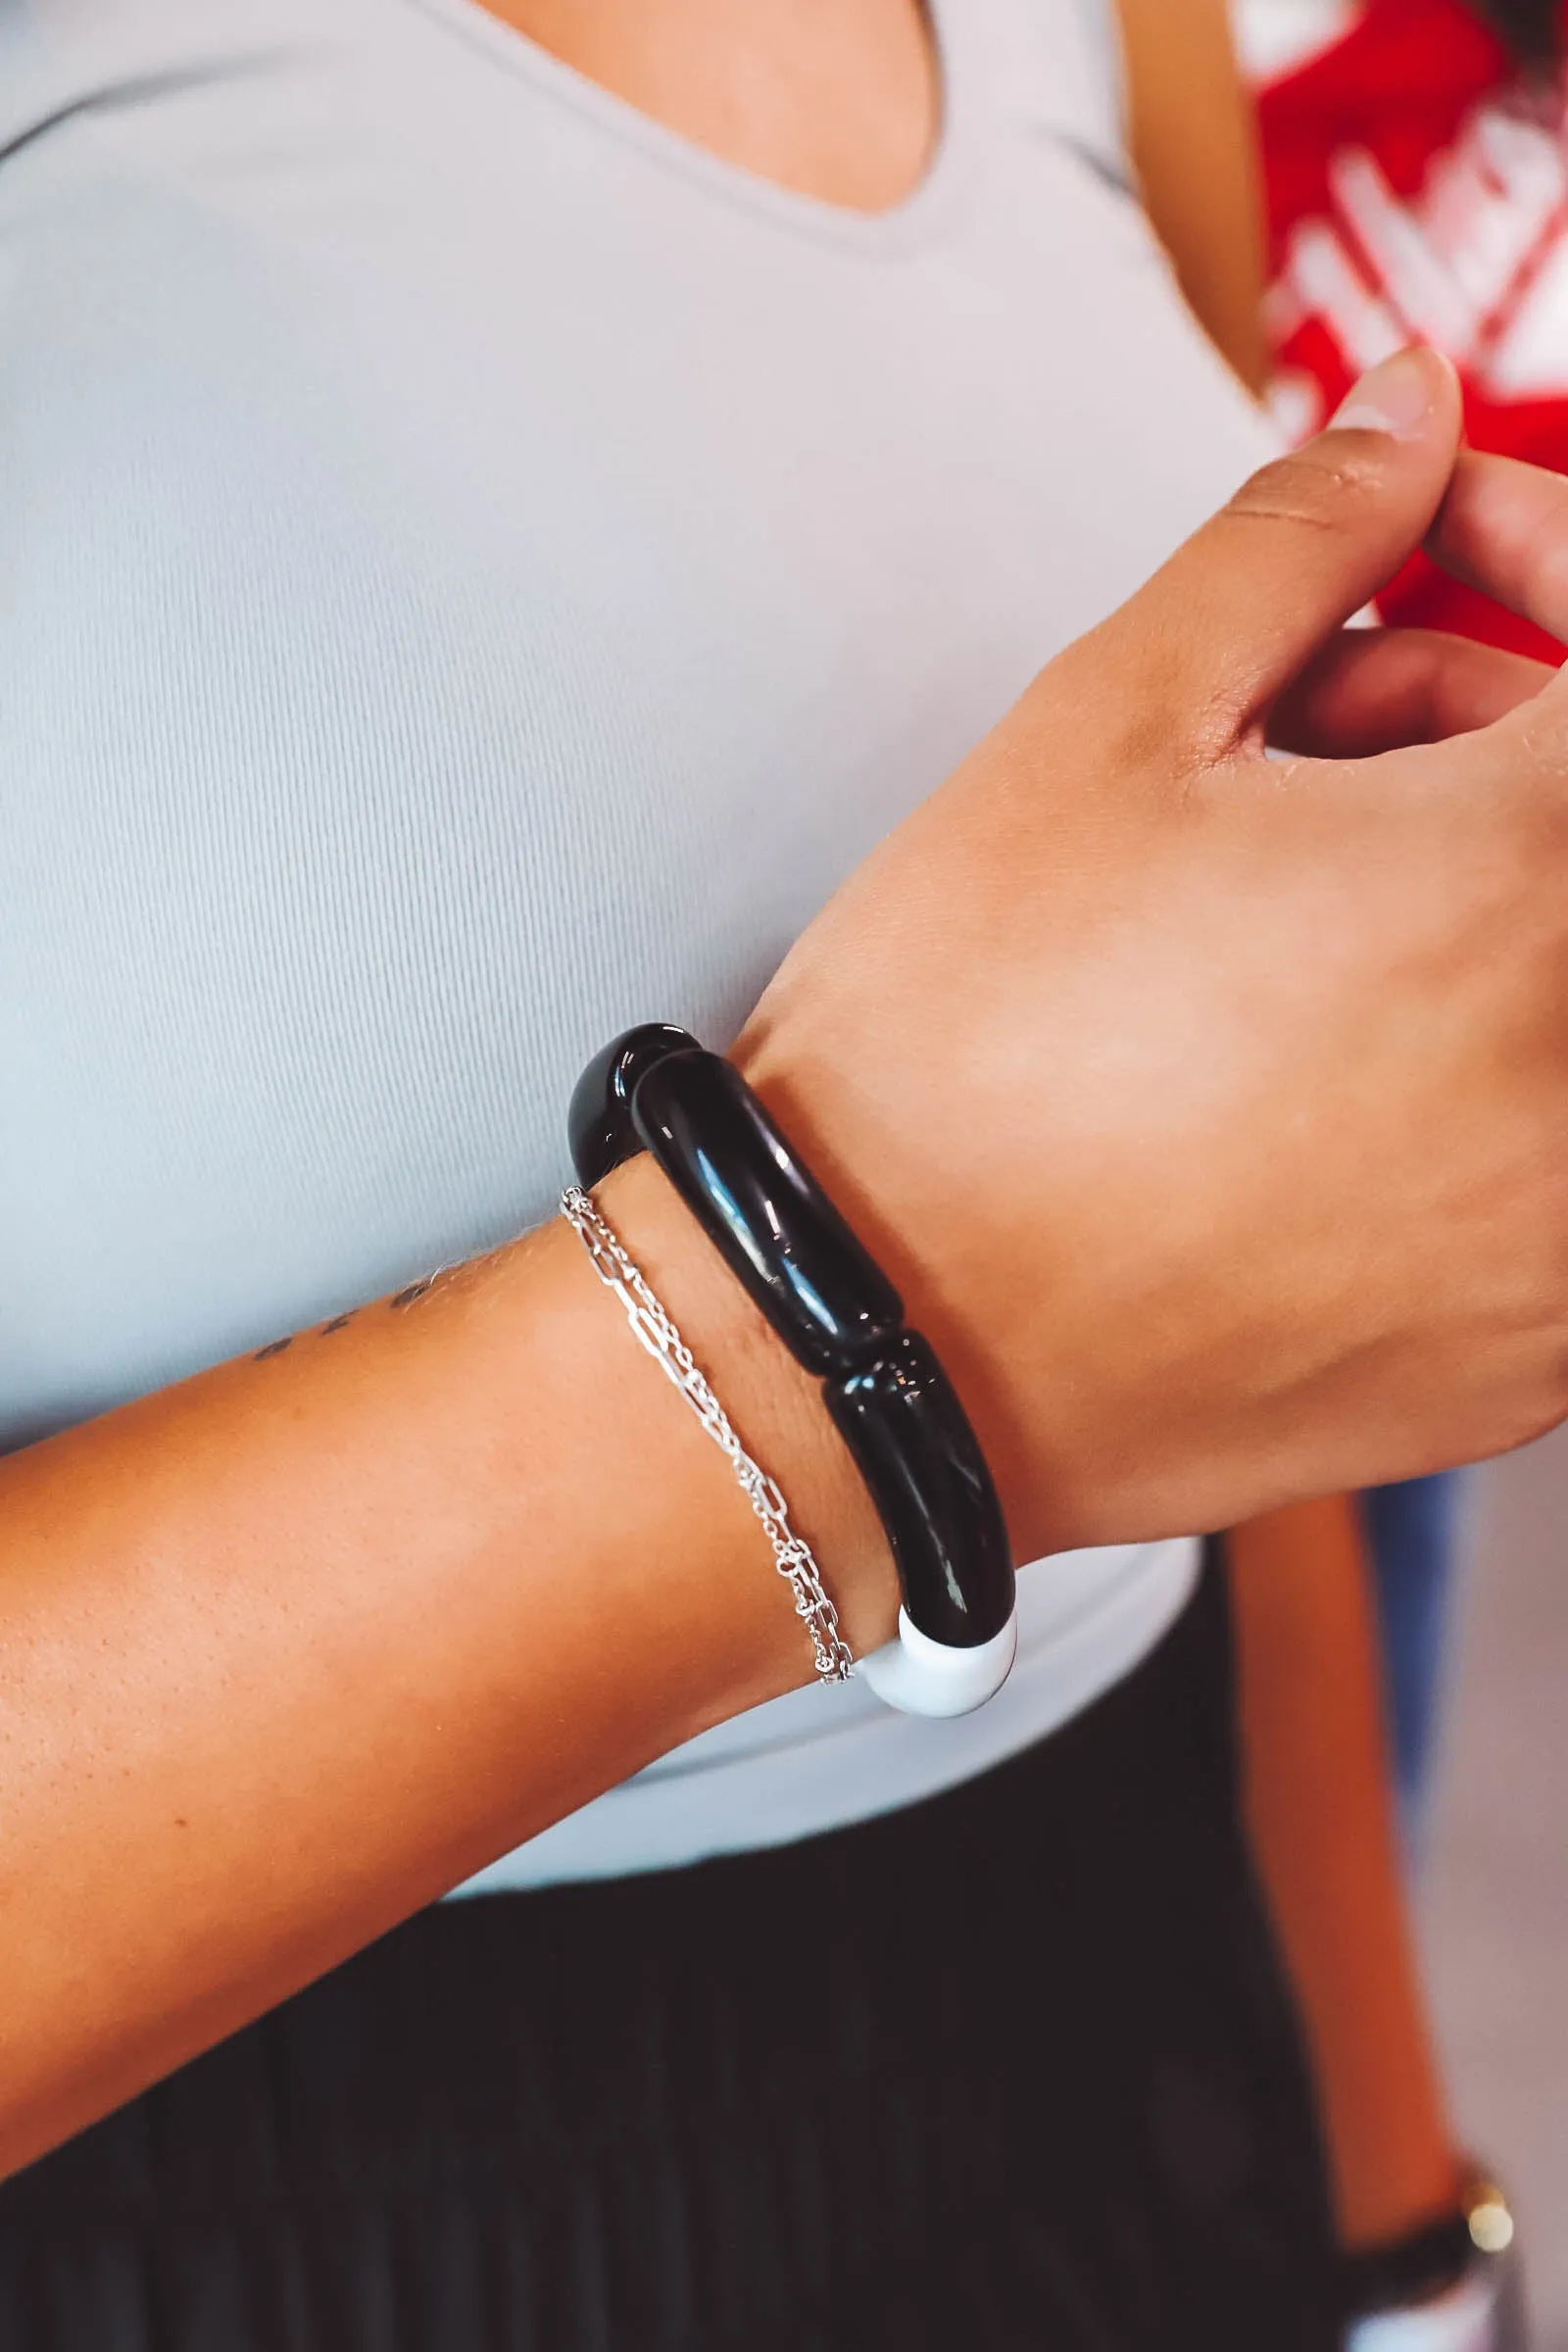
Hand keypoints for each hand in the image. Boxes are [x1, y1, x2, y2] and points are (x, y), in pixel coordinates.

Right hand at [737, 349, 1567, 1558]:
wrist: (871, 1344)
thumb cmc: (959, 1054)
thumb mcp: (1110, 726)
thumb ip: (1300, 536)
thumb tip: (1402, 413)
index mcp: (1527, 886)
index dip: (1539, 548)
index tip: (1433, 538)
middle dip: (1482, 716)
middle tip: (1298, 726)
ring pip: (1566, 985)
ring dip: (1476, 894)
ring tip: (1274, 906)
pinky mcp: (1532, 1351)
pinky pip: (1544, 1152)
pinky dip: (1472, 1064)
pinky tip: (1306, 1060)